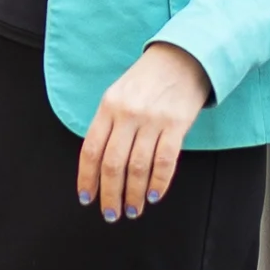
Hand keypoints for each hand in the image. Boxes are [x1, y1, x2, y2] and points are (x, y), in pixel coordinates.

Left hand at [78, 42, 211, 221]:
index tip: (87, 198)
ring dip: (134, 194)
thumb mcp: (119, 93)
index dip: (87, 178)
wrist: (183, 56)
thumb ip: (109, 123)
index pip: (91, 150)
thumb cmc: (148, 78)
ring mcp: (152, 119)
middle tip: (111, 214)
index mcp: (107, 106)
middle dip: (110, 194)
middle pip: (113, 164)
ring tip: (133, 210)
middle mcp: (127, 114)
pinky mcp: (176, 124)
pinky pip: (165, 161)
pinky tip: (154, 196)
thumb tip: (100, 163)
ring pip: (138, 167)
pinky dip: (159, 183)